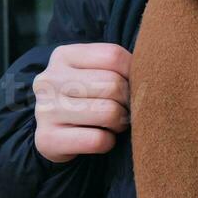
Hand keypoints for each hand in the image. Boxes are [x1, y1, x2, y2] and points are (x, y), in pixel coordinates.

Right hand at [32, 42, 131, 162]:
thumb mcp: (94, 72)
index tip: (132, 85)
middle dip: (128, 101)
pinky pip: (98, 140)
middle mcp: (49, 80)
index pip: (113, 56)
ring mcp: (45, 110)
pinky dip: (109, 142)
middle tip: (126, 109)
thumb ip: (118, 67)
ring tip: (115, 123)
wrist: (53, 132)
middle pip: (113, 84)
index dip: (133, 72)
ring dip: (121, 122)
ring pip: (108, 112)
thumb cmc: (85, 96)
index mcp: (63, 56)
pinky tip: (102, 138)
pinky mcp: (47, 139)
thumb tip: (152, 71)